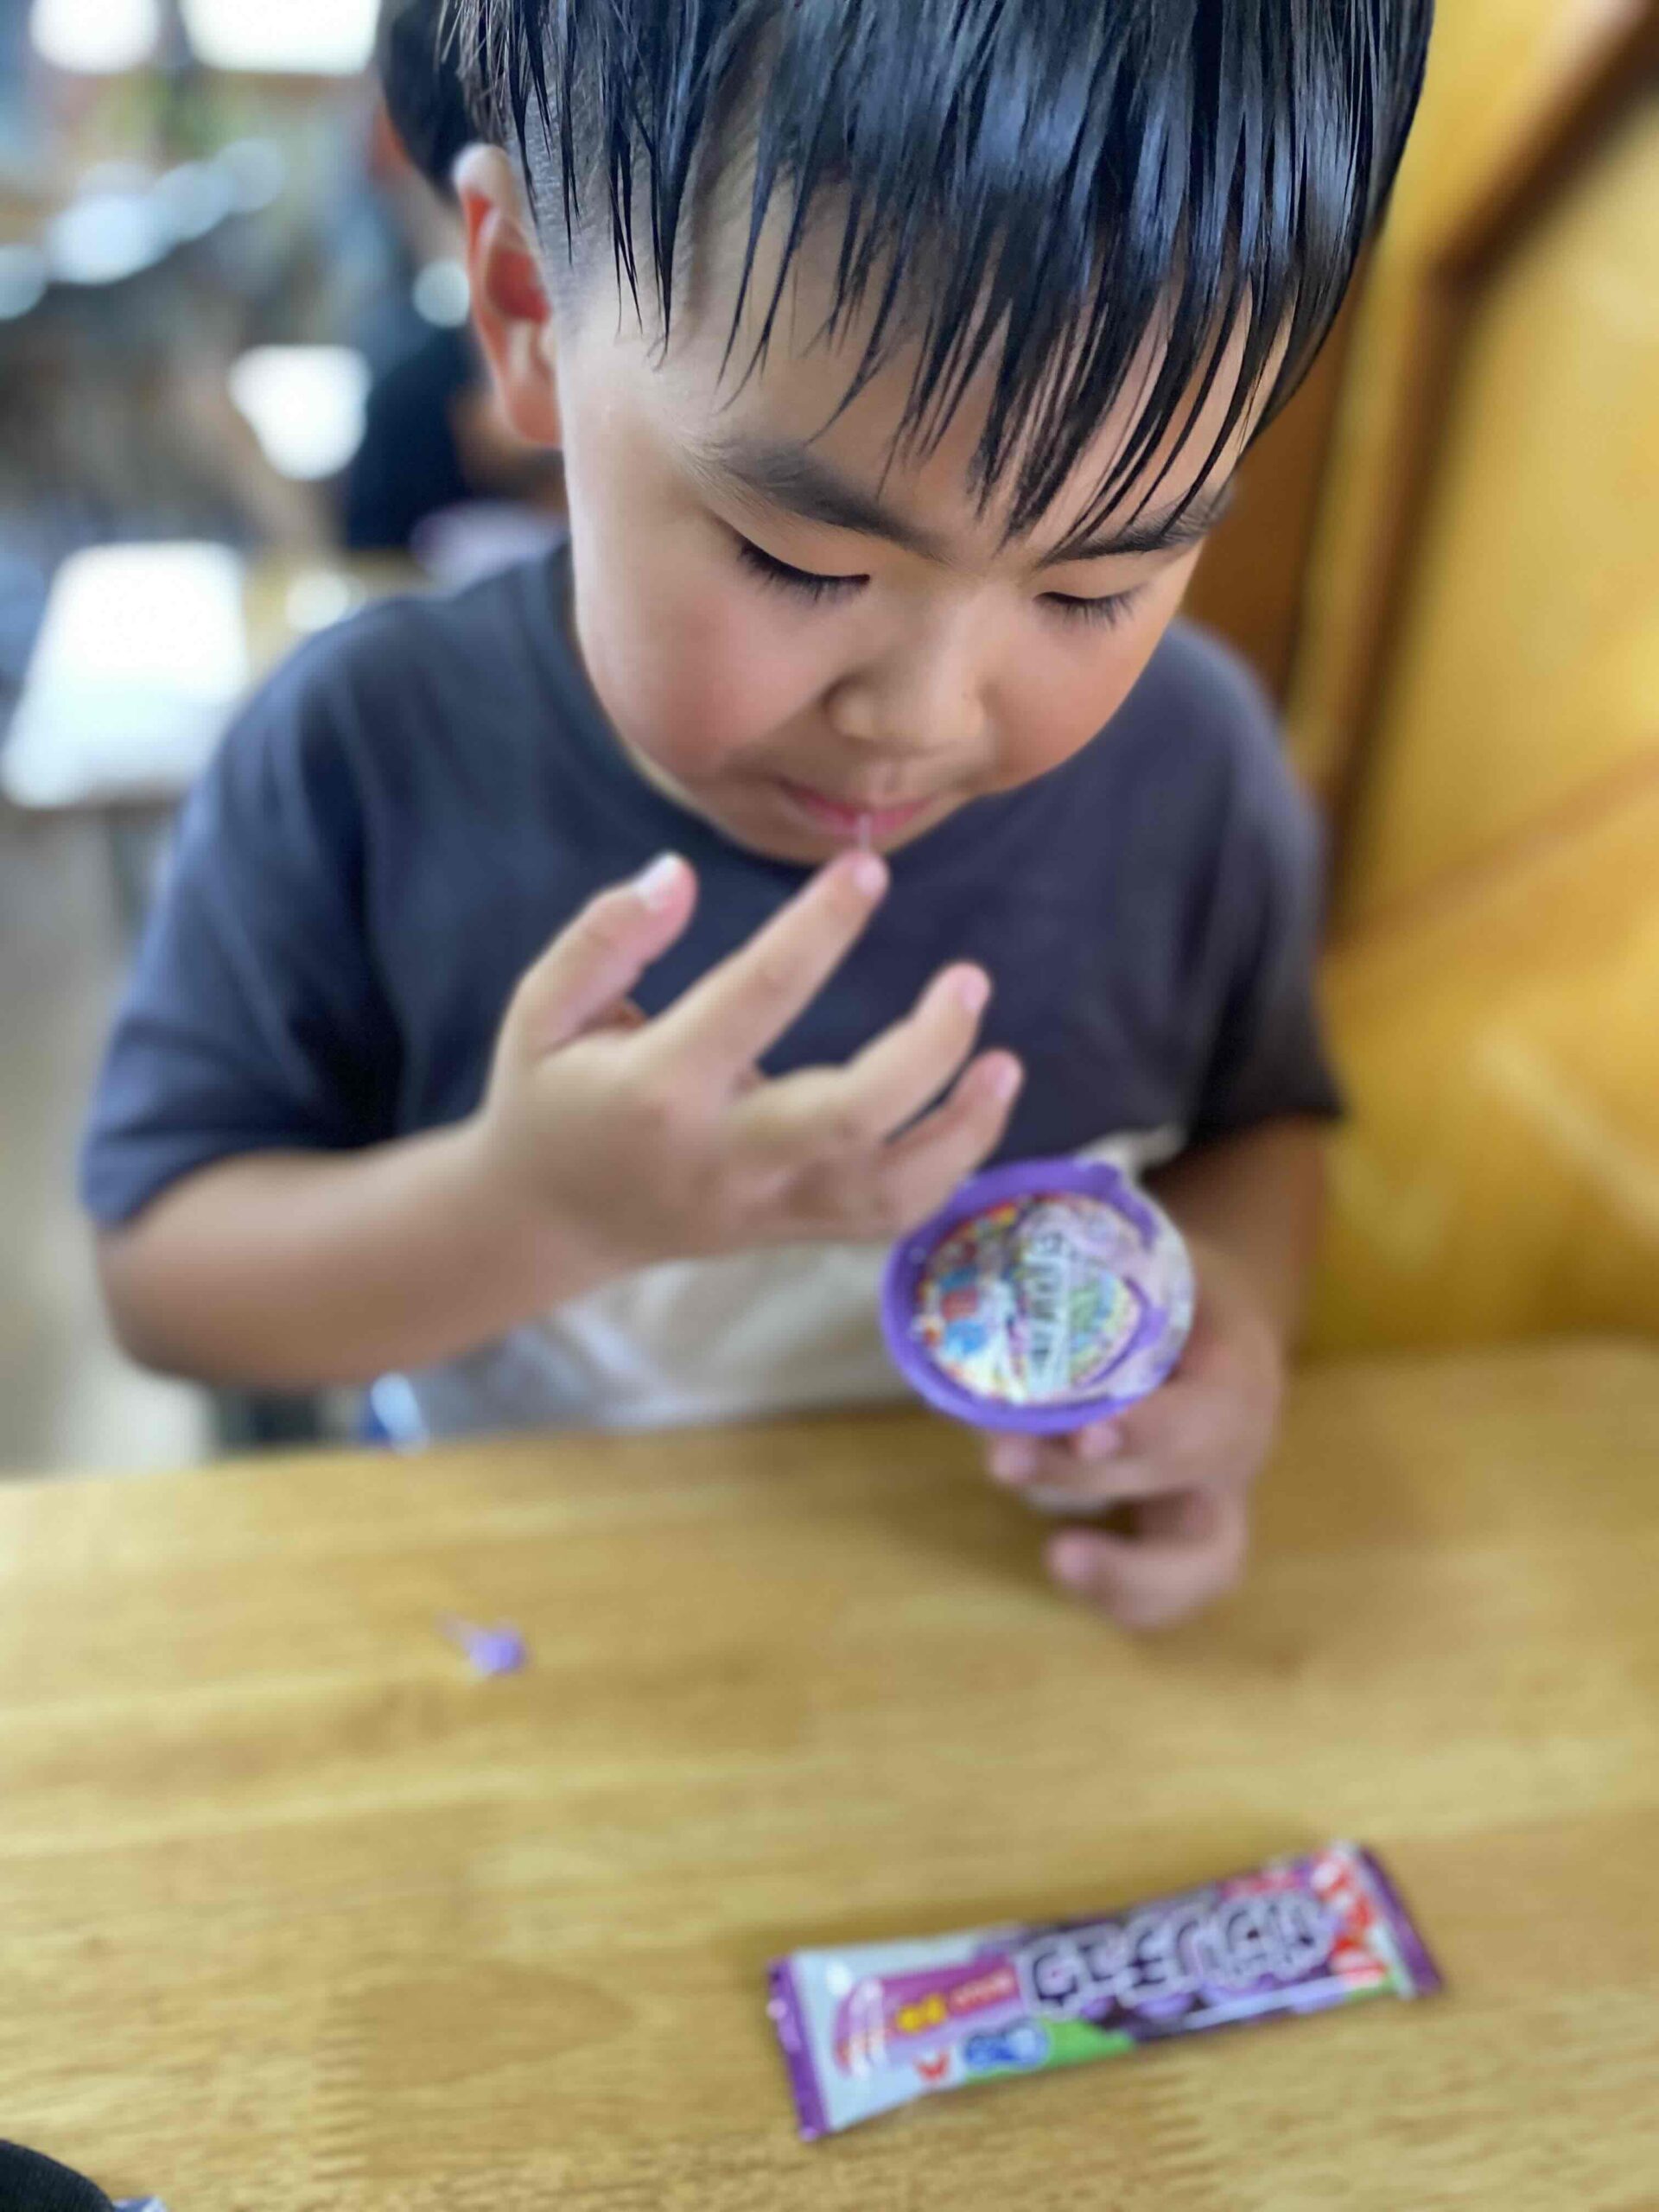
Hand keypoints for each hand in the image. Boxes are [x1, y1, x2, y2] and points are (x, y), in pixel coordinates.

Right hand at [470, 849, 1024, 1289]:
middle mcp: (724, 1156)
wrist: (546, 1223)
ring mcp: (765, 1205)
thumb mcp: (543, 1007)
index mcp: (658, 1088)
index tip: (866, 868)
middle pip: (851, 1115)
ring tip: (1005, 1062)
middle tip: (969, 977)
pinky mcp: (792, 1231)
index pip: (757, 997)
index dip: (820, 926)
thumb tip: (680, 872)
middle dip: (926, 1048)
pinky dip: (948, 1171)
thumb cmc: (550, 1096)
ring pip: (889, 1187)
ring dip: (963, 1128)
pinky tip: (979, 1109)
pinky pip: (888, 1217)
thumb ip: (606, 937)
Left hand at [981, 1240, 1284, 1629]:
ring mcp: (1218, 1497)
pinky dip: (1125, 1594)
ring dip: (1132, 1570)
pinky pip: (1174, 1587)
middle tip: (1003, 1459)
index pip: (1205, 1413)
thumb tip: (975, 1234)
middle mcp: (1237, 1444)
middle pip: (1181, 1480)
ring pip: (1207, 1563)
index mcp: (1235, 1370)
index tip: (1087, 1429)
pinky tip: (1065, 1563)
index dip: (1147, 1428)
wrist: (1225, 1325)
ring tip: (1059, 1558)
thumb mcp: (1151, 1253)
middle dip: (1087, 1478)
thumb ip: (1090, 1256)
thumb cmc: (1172, 1285)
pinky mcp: (1188, 1532)